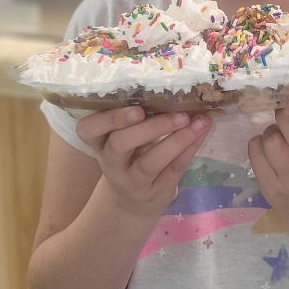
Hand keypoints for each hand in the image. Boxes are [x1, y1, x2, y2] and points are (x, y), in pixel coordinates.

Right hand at [76, 106, 211, 216]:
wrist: (133, 199)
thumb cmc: (130, 154)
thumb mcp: (125, 135)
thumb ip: (139, 117)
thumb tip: (176, 89)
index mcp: (98, 141)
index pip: (88, 129)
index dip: (110, 119)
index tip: (137, 110)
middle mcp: (110, 162)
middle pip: (120, 144)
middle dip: (150, 128)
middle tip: (179, 115)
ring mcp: (130, 181)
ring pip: (148, 162)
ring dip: (177, 140)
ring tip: (198, 122)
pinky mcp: (153, 192)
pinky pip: (172, 170)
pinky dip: (188, 149)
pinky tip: (201, 132)